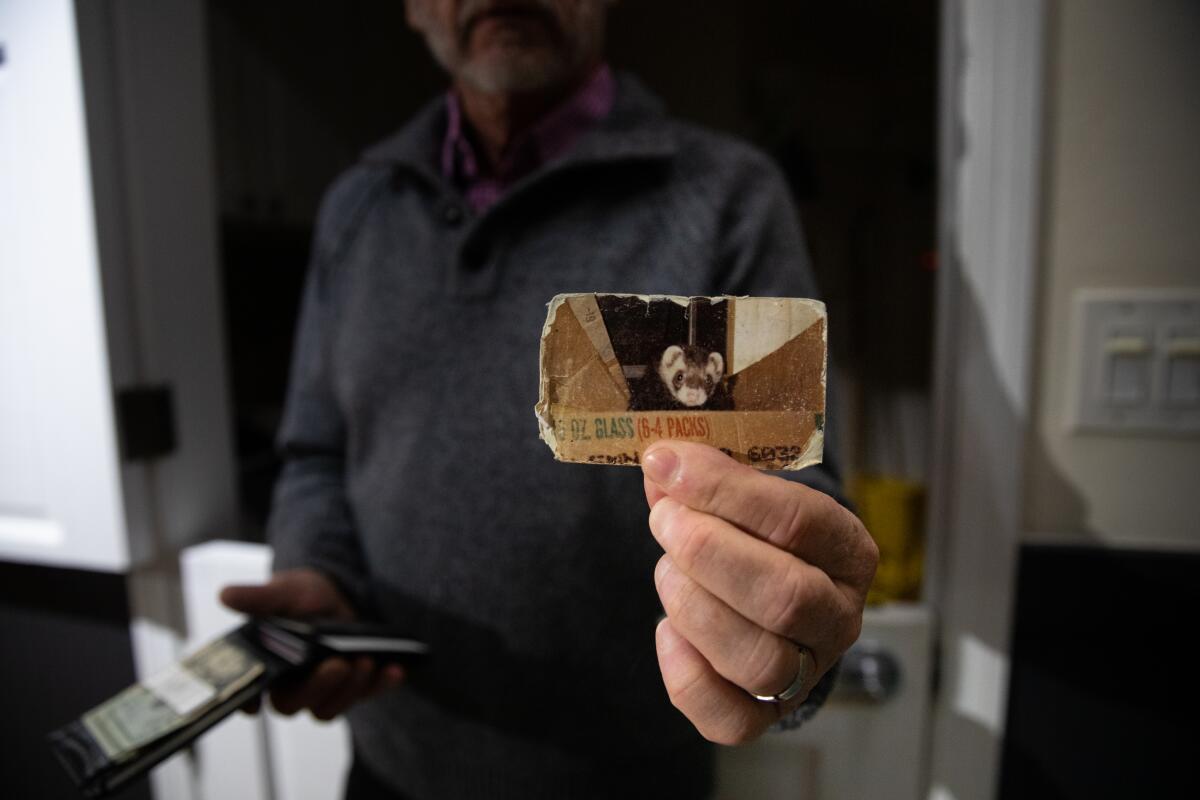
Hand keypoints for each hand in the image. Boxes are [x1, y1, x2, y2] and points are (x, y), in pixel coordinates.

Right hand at [219, 568, 403, 719]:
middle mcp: (291, 684)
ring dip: (350, 689)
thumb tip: (226, 595)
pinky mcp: (353, 687)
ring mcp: (323, 689)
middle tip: (337, 664)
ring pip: (330, 708)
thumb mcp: (285, 591)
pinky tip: (394, 669)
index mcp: (266, 665)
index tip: (256, 705)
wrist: (338, 592)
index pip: (249, 694)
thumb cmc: (302, 594)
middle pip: (295, 704)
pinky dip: (381, 685)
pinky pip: (365, 695)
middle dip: (318, 688)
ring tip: (364, 660)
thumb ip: (260, 597)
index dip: (249, 702)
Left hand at [642, 442, 877, 743]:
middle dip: (708, 552)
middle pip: (785, 597)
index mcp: (848, 551)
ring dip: (694, 606)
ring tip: (666, 570)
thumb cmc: (755, 535)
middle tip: (663, 519)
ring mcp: (807, 673)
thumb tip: (662, 462)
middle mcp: (839, 617)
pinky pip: (729, 718)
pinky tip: (667, 629)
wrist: (764, 593)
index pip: (801, 521)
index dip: (727, 491)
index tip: (668, 463)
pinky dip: (685, 672)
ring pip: (760, 661)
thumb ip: (708, 478)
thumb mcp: (745, 496)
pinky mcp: (765, 715)